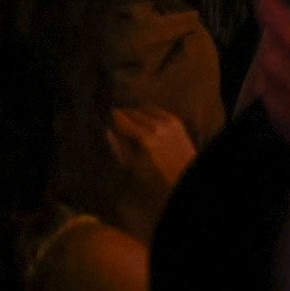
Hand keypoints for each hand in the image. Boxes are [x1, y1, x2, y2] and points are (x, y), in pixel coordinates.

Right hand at [107, 104, 197, 238]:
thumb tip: (108, 130)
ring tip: (129, 124)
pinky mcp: (176, 121)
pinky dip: (148, 114)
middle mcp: (156, 127)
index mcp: (144, 139)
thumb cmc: (157, 181)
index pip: (120, 118)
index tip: (104, 120)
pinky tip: (144, 123)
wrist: (185, 181)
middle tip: (115, 125)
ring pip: (143, 109)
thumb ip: (118, 147)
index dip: (110, 118)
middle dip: (122, 117)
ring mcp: (168, 122)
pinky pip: (156, 111)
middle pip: (131, 111)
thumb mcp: (132, 168)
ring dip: (135, 115)